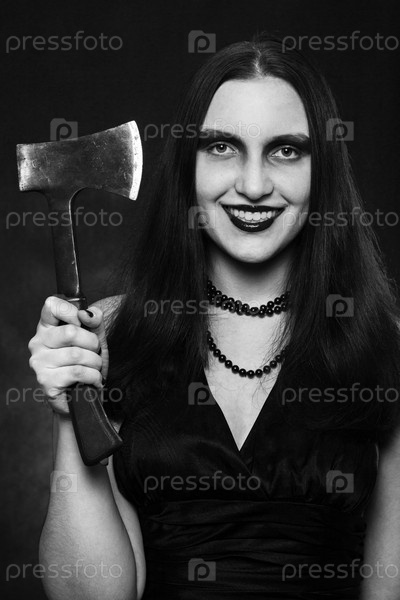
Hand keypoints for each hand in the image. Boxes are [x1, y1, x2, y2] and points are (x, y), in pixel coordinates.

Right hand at [28, 296, 108, 415]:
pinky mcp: (46, 381)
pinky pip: (77, 372)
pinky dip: (93, 376)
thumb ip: (94, 320)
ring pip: (76, 354)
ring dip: (95, 362)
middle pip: (71, 332)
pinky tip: (93, 380)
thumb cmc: (87, 362)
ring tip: (95, 368)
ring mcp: (39, 362)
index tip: (83, 324)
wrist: (83, 397)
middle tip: (95, 352)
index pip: (52, 305)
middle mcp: (38, 342)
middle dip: (92, 343)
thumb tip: (87, 314)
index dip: (72, 312)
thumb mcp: (95, 336)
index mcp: (47, 327)